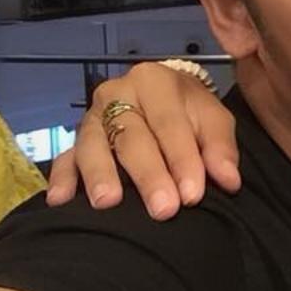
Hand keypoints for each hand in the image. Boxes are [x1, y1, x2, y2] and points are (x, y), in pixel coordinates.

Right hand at [45, 63, 239, 219]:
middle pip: (132, 137)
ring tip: (108, 203)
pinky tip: (61, 200)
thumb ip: (220, 148)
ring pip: (93, 146)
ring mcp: (91, 117)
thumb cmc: (189, 111)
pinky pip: (64, 158)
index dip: (182, 160)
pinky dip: (61, 178)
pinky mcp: (73, 140)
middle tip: (162, 210)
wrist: (161, 96)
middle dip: (148, 175)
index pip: (170, 124)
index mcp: (154, 81)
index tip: (193, 196)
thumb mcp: (213, 119)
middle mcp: (117, 93)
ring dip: (100, 175)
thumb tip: (229, 181)